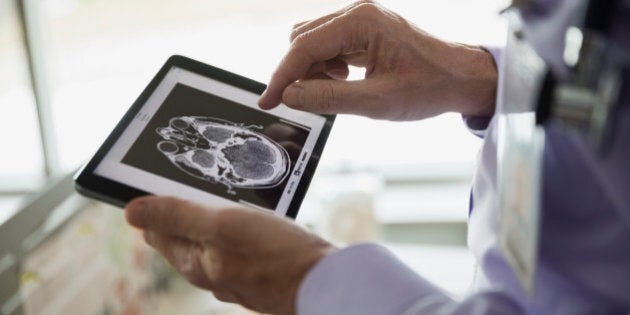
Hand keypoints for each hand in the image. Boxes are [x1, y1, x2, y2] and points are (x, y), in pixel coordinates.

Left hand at [125, 196, 334, 314]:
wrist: (325, 283)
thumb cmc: (275, 254)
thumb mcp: (223, 226)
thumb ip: (179, 216)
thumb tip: (132, 211)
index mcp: (195, 262)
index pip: (157, 232)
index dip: (153, 206)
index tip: (158, 183)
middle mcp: (211, 274)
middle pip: (183, 238)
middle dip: (180, 212)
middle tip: (187, 184)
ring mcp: (235, 276)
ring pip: (211, 243)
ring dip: (209, 220)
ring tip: (217, 197)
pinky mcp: (258, 274)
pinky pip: (235, 248)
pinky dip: (233, 230)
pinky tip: (248, 222)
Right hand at [258, 0, 496, 120]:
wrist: (461, 78)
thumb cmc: (429, 87)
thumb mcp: (378, 102)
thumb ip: (330, 98)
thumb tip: (291, 95)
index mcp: (361, 22)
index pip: (304, 46)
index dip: (282, 76)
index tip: (267, 101)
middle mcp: (358, 13)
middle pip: (303, 39)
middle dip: (294, 72)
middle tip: (293, 103)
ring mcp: (361, 20)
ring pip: (314, 42)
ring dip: (310, 70)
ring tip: (326, 95)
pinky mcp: (364, 30)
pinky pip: (330, 46)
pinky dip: (324, 67)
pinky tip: (340, 83)